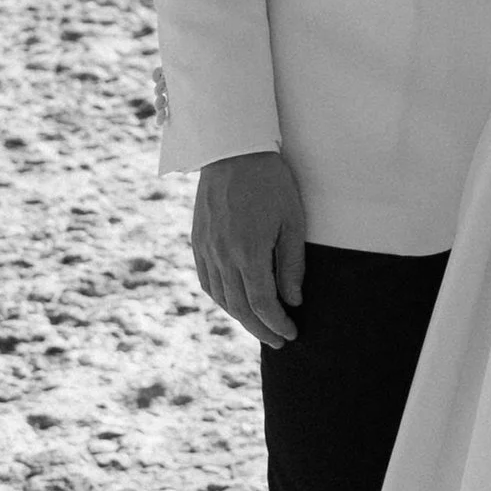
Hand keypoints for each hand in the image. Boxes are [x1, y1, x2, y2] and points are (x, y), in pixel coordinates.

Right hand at [192, 149, 307, 347]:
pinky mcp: (197, 241)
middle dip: (260, 329)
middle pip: (239, 308)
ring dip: (240, 317)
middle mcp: (222, 256)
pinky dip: (221, 298)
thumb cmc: (271, 182)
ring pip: (220, 298)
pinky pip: (207, 280)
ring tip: (260, 325)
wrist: (232, 150)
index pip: (262, 304)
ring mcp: (205, 249)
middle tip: (278, 341)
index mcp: (248, 252)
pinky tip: (234, 302)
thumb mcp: (292, 221)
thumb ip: (291, 264)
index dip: (277, 324)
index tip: (291, 334)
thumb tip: (293, 301)